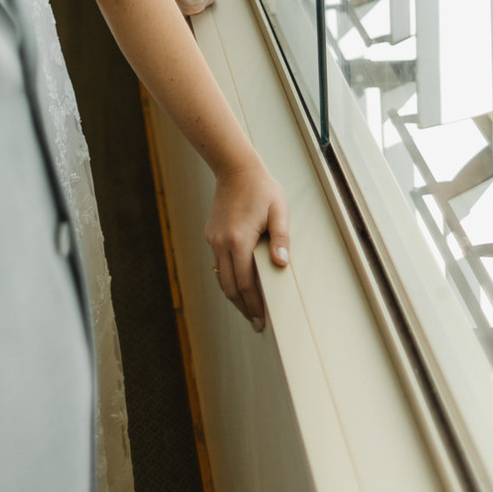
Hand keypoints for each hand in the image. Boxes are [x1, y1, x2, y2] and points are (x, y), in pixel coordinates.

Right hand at [205, 158, 289, 331]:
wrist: (234, 167)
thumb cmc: (261, 188)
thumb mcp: (278, 211)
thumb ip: (281, 239)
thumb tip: (281, 265)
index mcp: (239, 240)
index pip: (245, 284)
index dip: (254, 304)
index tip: (262, 320)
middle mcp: (222, 243)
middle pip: (229, 287)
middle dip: (243, 307)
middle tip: (256, 323)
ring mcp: (214, 239)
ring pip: (221, 277)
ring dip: (234, 295)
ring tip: (248, 309)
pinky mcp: (211, 234)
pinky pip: (218, 263)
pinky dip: (228, 278)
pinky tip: (239, 283)